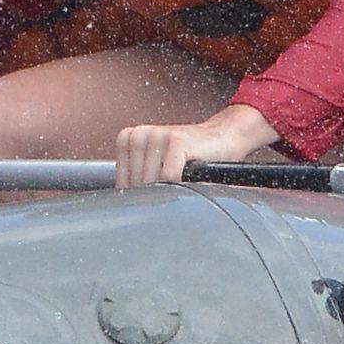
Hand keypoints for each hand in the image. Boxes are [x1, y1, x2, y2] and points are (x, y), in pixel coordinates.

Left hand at [117, 102, 279, 189]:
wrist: (222, 139)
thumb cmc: (189, 157)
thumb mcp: (156, 165)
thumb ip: (137, 179)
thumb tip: (122, 210)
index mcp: (129, 138)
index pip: (122, 183)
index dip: (139, 198)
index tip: (155, 197)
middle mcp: (140, 134)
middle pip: (137, 184)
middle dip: (153, 197)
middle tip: (171, 194)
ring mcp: (158, 134)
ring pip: (151, 182)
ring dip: (166, 192)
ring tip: (179, 186)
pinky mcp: (177, 140)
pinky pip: (168, 177)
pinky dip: (178, 185)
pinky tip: (188, 181)